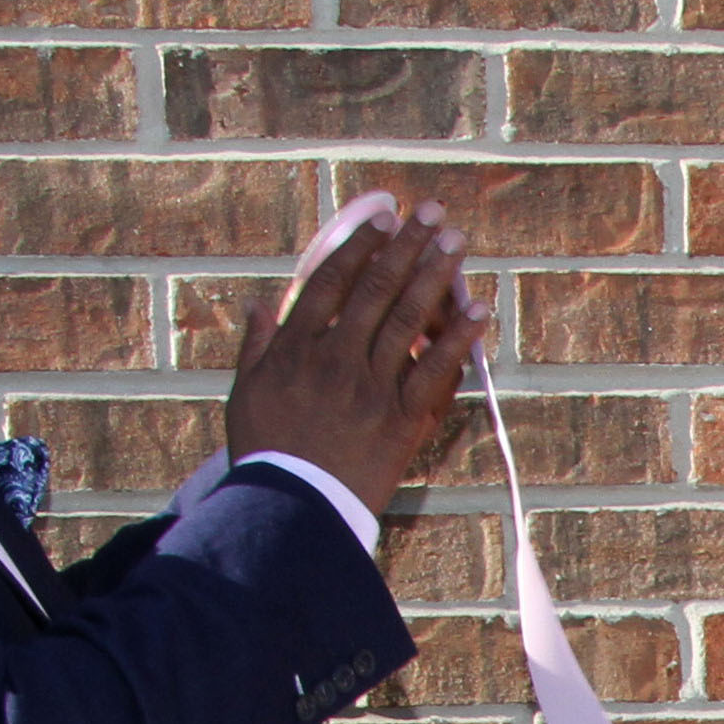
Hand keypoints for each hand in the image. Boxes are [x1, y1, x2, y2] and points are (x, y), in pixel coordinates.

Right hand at [224, 202, 485, 516]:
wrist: (293, 510)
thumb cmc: (267, 454)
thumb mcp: (244, 394)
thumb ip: (256, 345)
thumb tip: (261, 302)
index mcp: (295, 347)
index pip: (330, 281)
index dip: (359, 245)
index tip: (383, 217)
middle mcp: (336, 358)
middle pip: (376, 288)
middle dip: (407, 245)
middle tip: (432, 213)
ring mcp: (371, 387)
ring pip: (408, 319)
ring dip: (435, 275)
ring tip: (456, 242)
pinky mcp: (402, 420)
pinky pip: (435, 371)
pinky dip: (459, 338)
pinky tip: (479, 308)